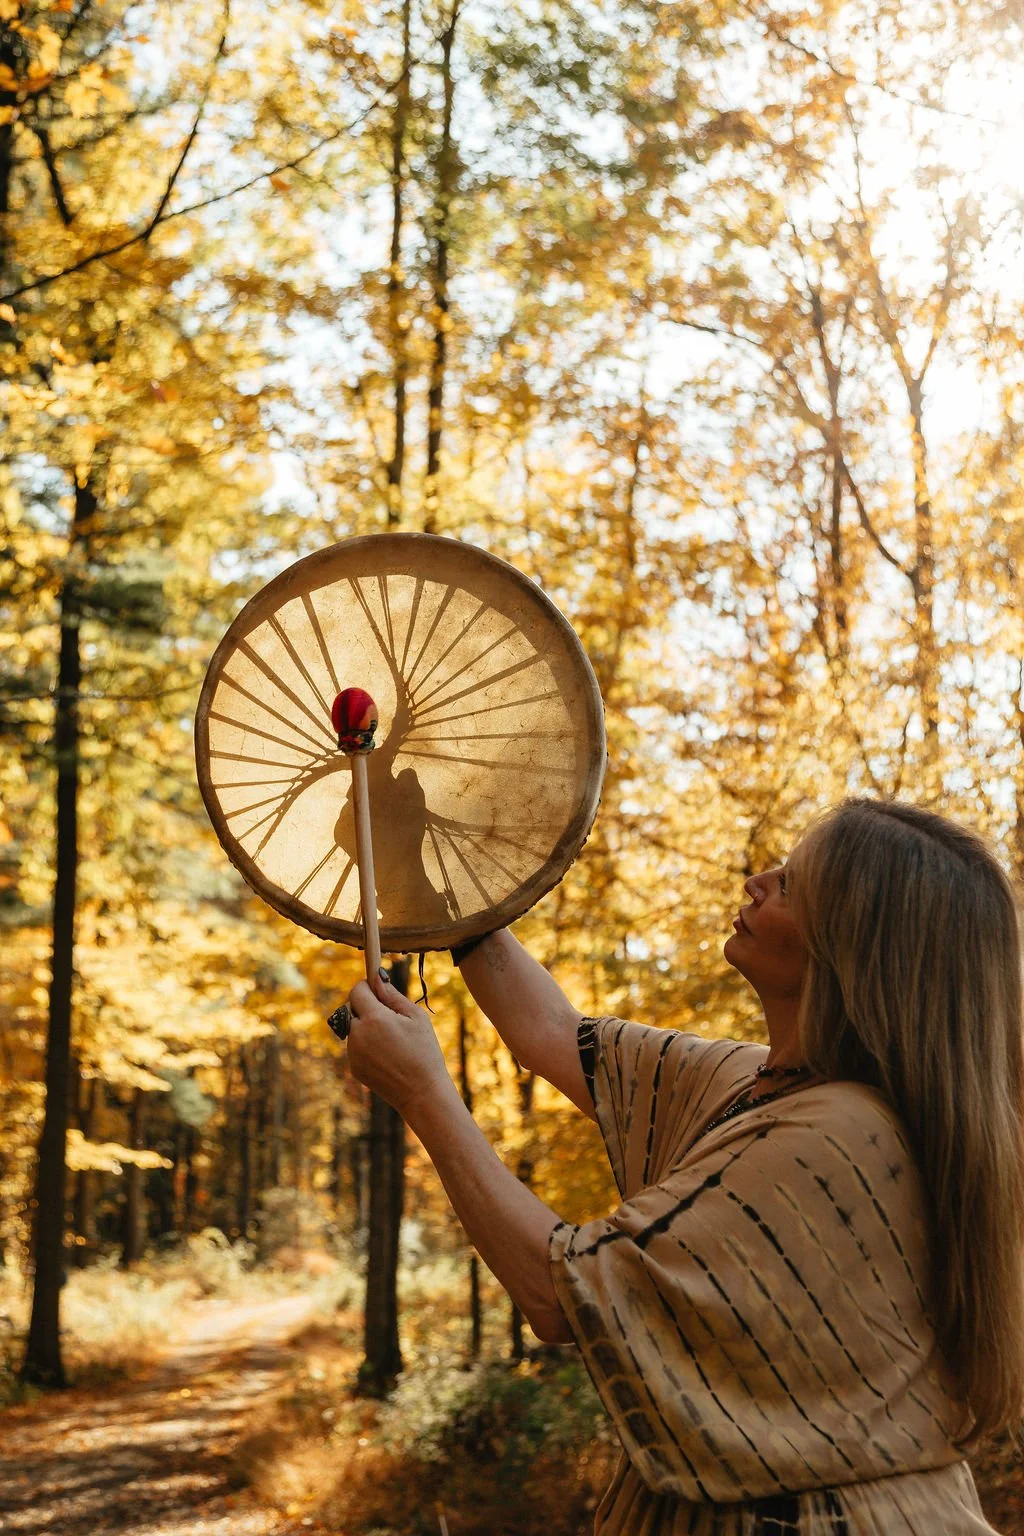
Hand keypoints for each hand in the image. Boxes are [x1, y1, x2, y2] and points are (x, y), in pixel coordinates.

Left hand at [343, 972, 450, 1119]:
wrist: (421, 1093)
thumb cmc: (424, 1052)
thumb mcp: (416, 1017)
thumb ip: (393, 995)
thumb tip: (377, 977)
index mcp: (374, 1018)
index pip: (357, 990)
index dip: (367, 987)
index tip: (379, 990)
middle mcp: (358, 1034)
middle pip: (351, 1007)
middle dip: (366, 1006)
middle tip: (390, 1017)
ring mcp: (353, 1053)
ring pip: (353, 1028)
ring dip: (366, 1026)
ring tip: (393, 1040)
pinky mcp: (354, 1067)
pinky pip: (356, 1046)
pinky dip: (367, 1045)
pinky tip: (388, 1055)